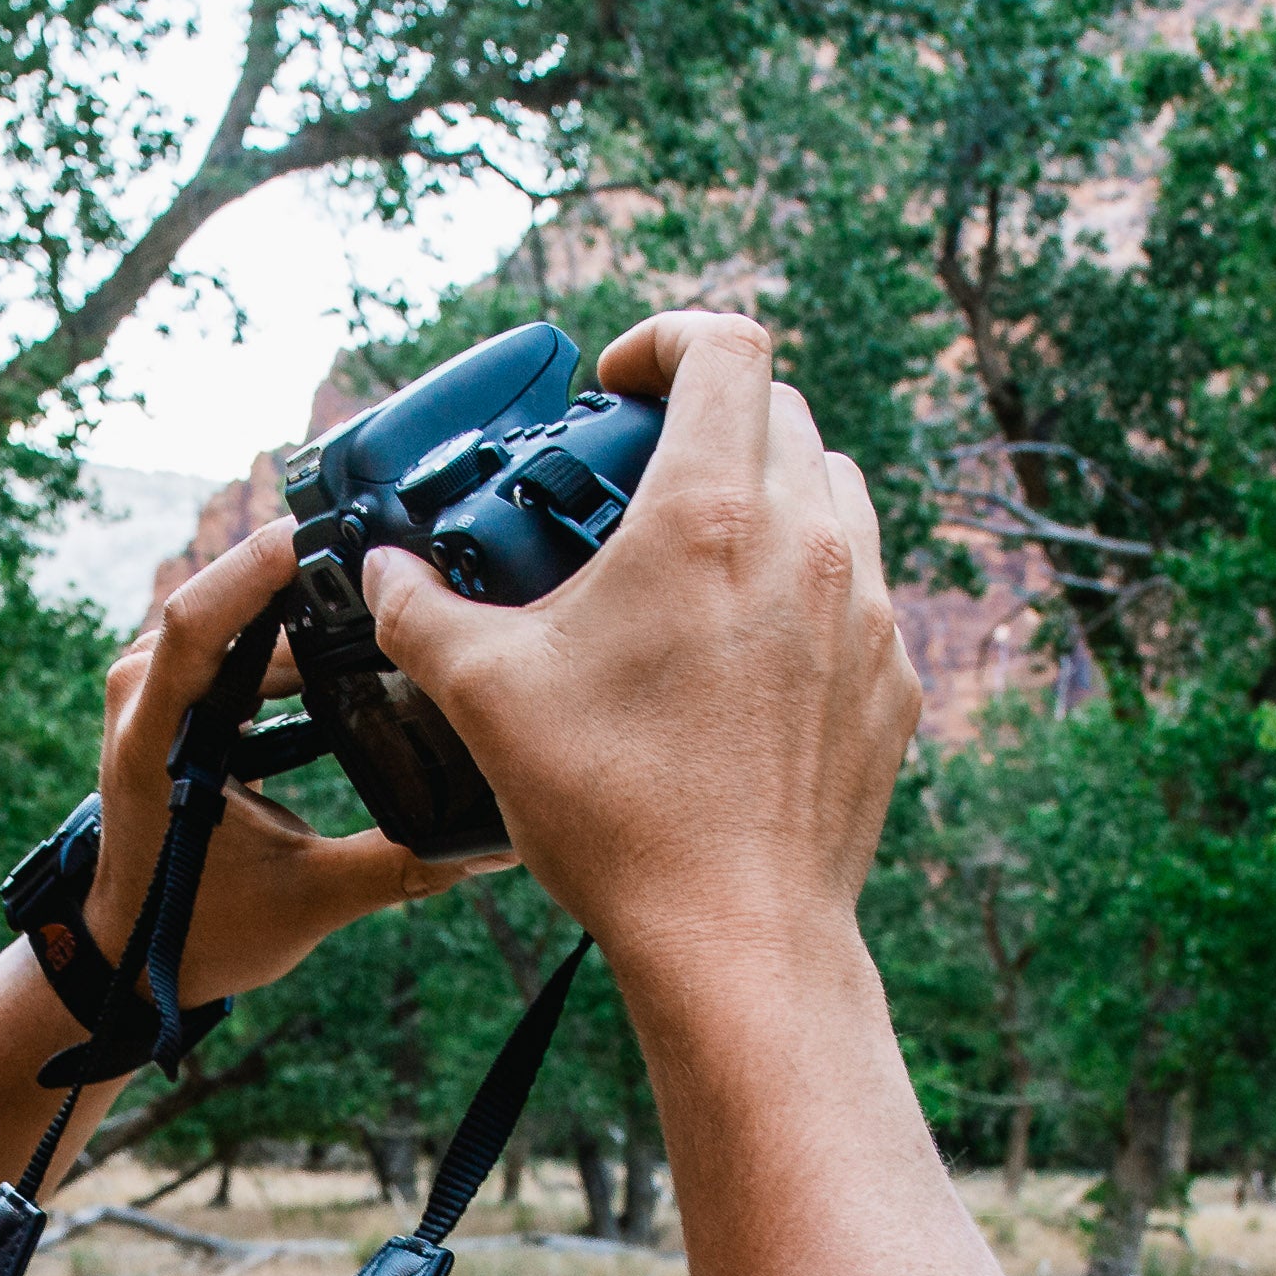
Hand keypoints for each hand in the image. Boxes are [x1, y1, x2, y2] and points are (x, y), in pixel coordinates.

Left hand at [86, 519, 507, 1006]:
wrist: (131, 954)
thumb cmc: (199, 931)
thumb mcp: (307, 901)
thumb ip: (398, 866)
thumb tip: (486, 846)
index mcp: (154, 741)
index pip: (195, 625)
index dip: (253, 571)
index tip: (316, 535)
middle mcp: (142, 700)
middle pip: (225, 606)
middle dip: (304, 588)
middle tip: (390, 581)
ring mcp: (152, 693)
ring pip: (232, 622)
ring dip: (299, 618)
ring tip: (377, 615)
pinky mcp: (172, 698)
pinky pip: (229, 645)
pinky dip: (283, 644)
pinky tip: (340, 648)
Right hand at [358, 313, 920, 1017]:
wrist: (734, 938)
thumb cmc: (615, 812)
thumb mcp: (486, 698)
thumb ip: (420, 615)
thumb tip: (382, 574)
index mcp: (712, 515)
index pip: (727, 345)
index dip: (667, 338)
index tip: (616, 384)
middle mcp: (809, 542)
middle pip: (781, 412)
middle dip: (705, 422)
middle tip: (634, 479)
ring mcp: (867, 612)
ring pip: (834, 493)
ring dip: (767, 496)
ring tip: (695, 561)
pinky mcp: (893, 682)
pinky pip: (858, 593)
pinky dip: (804, 590)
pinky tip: (740, 656)